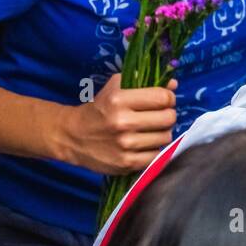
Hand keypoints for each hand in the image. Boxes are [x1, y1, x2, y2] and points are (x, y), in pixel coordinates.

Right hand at [62, 74, 177, 175]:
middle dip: (167, 115)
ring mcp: (124, 145)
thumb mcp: (115, 88)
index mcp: (119, 100)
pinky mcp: (126, 163)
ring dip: (161, 133)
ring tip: (149, 131)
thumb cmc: (99, 109)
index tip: (163, 101)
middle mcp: (122, 122)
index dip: (168, 98)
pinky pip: (157, 155)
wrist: (73, 137)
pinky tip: (143, 145)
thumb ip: (144, 82)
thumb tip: (173, 83)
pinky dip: (153, 150)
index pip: (163, 98)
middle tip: (158, 116)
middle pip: (168, 118)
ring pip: (165, 137)